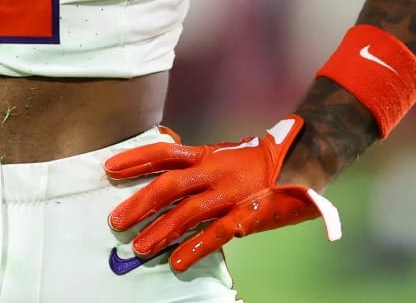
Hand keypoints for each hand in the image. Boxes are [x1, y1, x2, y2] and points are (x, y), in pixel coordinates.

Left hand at [105, 116, 340, 270]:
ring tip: (139, 247)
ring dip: (161, 231)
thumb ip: (198, 160)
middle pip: (169, 185)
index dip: (136, 158)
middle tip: (115, 221)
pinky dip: (196, 248)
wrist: (306, 159)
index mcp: (207, 154)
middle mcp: (215, 171)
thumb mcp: (225, 154)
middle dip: (140, 202)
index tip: (109, 168)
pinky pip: (218, 234)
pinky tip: (177, 262)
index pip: (164, 152)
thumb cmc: (261, 161)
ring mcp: (231, 193)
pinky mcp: (248, 214)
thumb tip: (165, 155)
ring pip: (188, 213)